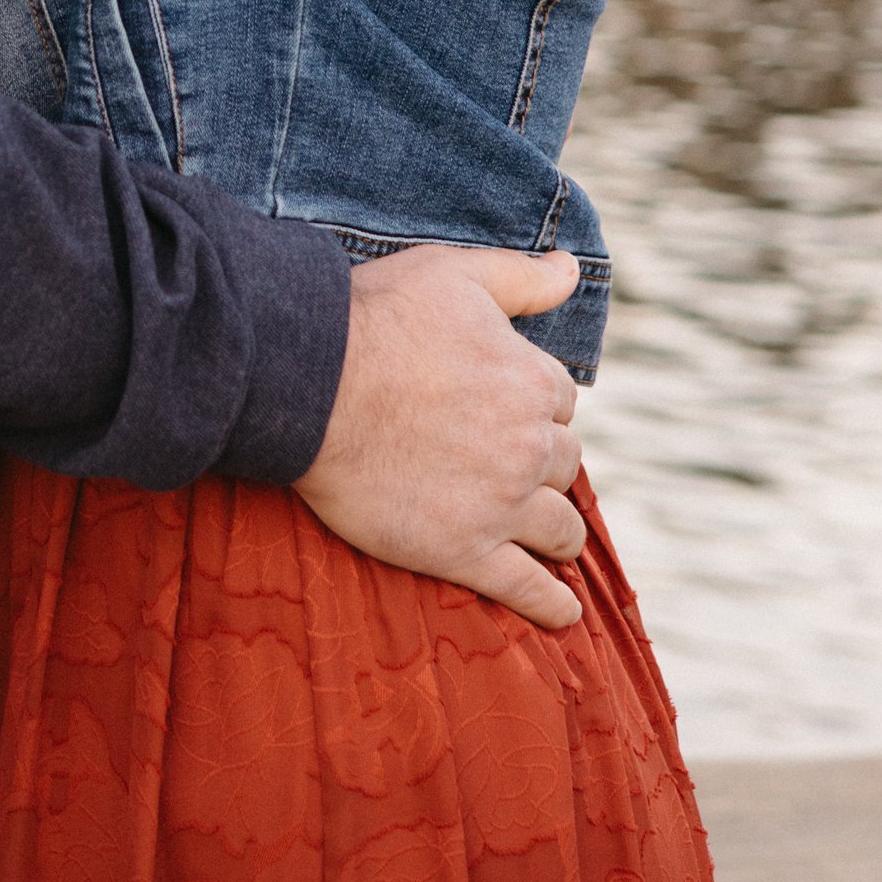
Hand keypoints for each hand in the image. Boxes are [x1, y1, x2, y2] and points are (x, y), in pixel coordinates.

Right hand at [294, 245, 588, 630]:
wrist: (311, 384)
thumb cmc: (377, 319)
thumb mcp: (454, 275)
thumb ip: (520, 276)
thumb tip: (571, 267)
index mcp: (531, 381)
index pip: (559, 400)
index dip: (532, 401)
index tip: (504, 406)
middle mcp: (528, 446)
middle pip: (563, 464)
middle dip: (541, 461)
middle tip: (509, 464)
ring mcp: (500, 505)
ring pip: (559, 529)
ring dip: (556, 530)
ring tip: (547, 538)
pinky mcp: (464, 553)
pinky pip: (528, 590)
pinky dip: (552, 606)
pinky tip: (562, 614)